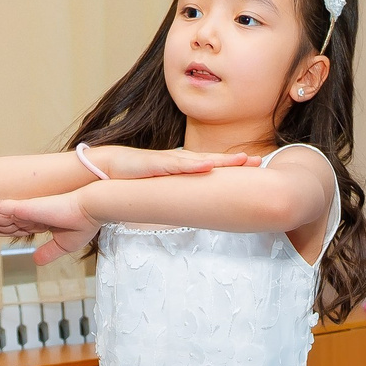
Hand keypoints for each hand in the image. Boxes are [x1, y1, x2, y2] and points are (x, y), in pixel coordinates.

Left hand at [0, 193, 96, 264]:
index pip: (12, 227)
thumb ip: (48, 252)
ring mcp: (25, 210)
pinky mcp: (24, 207)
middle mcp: (29, 215)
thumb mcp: (64, 245)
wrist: (91, 210)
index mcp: (38, 222)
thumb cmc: (83, 224)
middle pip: (0, 220)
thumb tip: (35, 262)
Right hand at [80, 145, 252, 180]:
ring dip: (222, 161)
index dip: (232, 166)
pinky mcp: (155, 164)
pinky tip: (208, 166)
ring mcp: (168, 161)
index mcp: (181, 168)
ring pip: (199, 160)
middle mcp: (178, 162)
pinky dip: (193, 165)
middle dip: (235, 161)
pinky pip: (176, 165)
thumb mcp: (160, 187)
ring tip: (243, 160)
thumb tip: (192, 205)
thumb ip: (176, 192)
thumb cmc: (133, 178)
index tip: (254, 165)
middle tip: (259, 161)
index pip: (211, 166)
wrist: (106, 168)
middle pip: (212, 161)